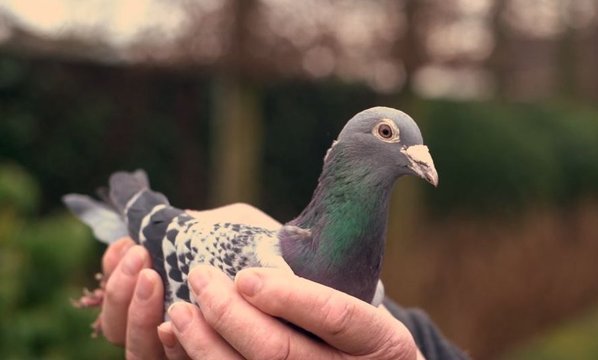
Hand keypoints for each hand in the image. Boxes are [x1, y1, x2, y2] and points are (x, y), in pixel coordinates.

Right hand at [97, 203, 283, 358]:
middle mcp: (174, 330)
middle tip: (140, 256)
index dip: (113, 277)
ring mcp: (192, 349)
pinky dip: (171, 344)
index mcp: (168, 298)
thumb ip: (192, 230)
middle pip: (119, 329)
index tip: (124, 246)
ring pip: (139, 353)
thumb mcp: (229, 231)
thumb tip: (145, 227)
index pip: (122, 302)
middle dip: (119, 291)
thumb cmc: (272, 249)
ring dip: (136, 314)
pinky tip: (173, 318)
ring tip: (153, 276)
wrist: (315, 267)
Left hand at [163, 265, 421, 359]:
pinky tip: (177, 341)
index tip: (246, 275)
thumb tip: (241, 227)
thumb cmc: (357, 330)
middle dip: (231, 315)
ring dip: (205, 344)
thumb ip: (320, 275)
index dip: (289, 297)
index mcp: (380, 340)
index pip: (335, 316)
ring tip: (179, 311)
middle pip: (281, 352)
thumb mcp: (361, 301)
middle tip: (200, 279)